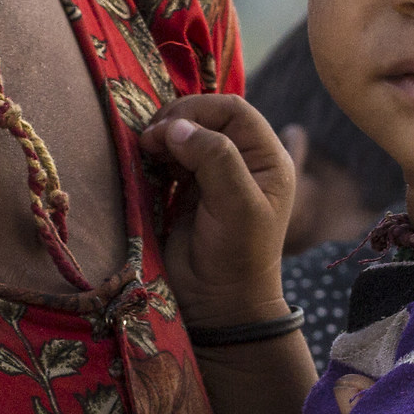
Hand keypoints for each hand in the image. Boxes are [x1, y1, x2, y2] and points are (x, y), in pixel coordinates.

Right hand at [140, 93, 296, 325]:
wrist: (217, 303)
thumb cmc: (236, 255)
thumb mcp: (237, 205)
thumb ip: (215, 158)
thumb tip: (176, 127)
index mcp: (267, 159)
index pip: (234, 111)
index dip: (199, 110)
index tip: (167, 129)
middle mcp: (243, 161)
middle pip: (207, 117)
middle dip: (177, 121)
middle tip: (149, 140)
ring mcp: (215, 175)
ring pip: (186, 135)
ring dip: (163, 138)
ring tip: (146, 152)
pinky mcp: (188, 191)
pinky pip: (171, 158)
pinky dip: (156, 156)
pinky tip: (147, 165)